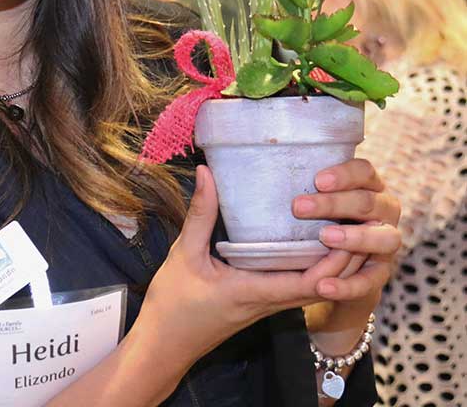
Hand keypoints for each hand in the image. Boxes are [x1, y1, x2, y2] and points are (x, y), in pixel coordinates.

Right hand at [132, 166, 368, 376]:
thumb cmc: (173, 303)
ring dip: (331, 266)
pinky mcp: (258, 304)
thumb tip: (208, 173)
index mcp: (254, 292)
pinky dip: (311, 270)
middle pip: (321, 287)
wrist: (164, 346)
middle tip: (356, 222)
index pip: (309, 282)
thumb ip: (200, 214)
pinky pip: (295, 289)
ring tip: (343, 229)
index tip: (345, 229)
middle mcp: (268, 302)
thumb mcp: (184, 253)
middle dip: (344, 260)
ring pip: (311, 288)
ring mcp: (265, 305)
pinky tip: (308, 246)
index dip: (334, 261)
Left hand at [292, 157, 401, 308]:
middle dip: (335, 204)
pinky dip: (348, 285)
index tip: (317, 180)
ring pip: (384, 238)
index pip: (364, 171)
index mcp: (368, 185)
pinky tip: (323, 286)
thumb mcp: (312, 195)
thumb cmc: (317, 215)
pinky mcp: (380, 273)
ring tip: (324, 237)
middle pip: (369, 202)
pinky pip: (370, 281)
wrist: (335, 261)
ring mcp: (386, 241)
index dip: (345, 174)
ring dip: (354, 237)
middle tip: (299, 207)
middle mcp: (384, 210)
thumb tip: (250, 164)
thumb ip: (296, 181)